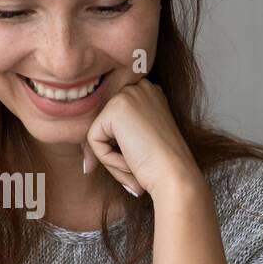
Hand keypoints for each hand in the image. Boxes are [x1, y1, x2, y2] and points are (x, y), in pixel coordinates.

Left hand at [81, 78, 201, 199]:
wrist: (175, 176)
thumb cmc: (163, 166)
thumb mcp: (142, 142)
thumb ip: (121, 135)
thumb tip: (87, 159)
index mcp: (150, 93)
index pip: (115, 122)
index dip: (120, 146)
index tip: (139, 162)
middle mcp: (139, 88)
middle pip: (105, 126)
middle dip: (114, 152)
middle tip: (136, 169)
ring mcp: (128, 95)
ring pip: (98, 133)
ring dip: (112, 158)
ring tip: (136, 166)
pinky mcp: (115, 109)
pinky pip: (93, 140)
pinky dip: (107, 158)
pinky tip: (130, 161)